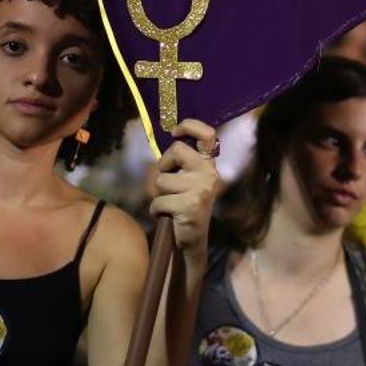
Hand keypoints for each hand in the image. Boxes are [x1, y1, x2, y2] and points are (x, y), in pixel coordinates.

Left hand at [148, 120, 219, 257]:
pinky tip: (168, 216)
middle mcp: (208, 174)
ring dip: (160, 194)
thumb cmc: (186, 204)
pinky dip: (157, 210)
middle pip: (176, 150)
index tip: (175, 132)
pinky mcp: (189, 206)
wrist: (193, 239)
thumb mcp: (189, 179)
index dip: (190, 126)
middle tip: (168, 181)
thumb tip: (169, 141)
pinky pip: (158, 201)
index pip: (207, 134)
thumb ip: (182, 162)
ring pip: (162, 180)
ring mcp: (200, 189)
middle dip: (164, 165)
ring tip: (171, 203)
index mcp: (209, 164)